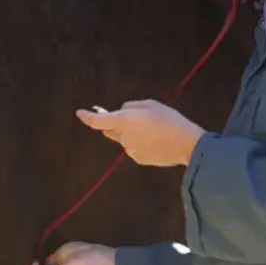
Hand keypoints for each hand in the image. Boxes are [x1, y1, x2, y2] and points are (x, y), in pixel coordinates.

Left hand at [75, 100, 204, 166]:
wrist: (185, 144)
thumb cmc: (169, 120)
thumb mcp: (151, 105)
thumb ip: (132, 107)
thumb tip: (122, 112)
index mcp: (123, 121)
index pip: (98, 121)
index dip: (87, 117)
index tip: (80, 113)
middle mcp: (122, 137)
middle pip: (110, 130)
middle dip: (113, 124)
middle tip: (129, 118)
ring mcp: (129, 150)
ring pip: (124, 139)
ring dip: (131, 133)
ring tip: (153, 129)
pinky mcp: (138, 159)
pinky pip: (134, 147)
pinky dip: (140, 142)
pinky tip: (156, 140)